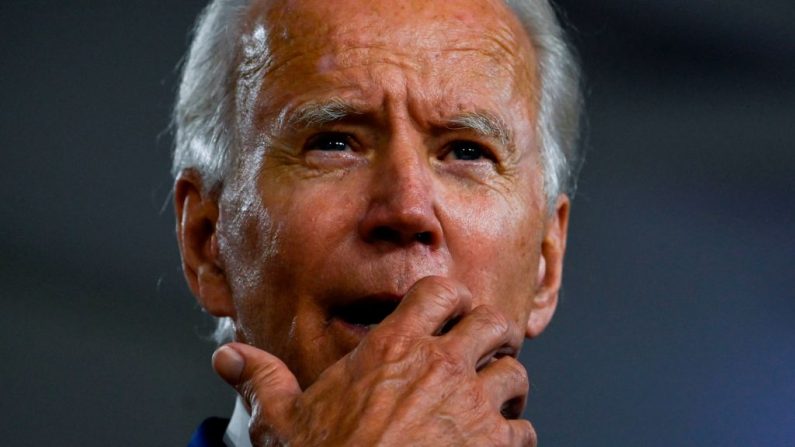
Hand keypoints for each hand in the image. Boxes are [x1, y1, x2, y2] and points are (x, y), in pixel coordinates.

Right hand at [212, 276, 535, 445]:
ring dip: (508, 388)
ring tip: (495, 403)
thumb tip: (226, 357)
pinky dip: (515, 437)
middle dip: (495, 335)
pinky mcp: (493, 444)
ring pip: (515, 374)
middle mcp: (439, 366)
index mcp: (392, 349)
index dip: (452, 298)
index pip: (439, 292)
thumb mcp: (281, 422)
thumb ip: (261, 380)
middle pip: (493, 322)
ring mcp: (470, 405)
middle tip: (488, 350)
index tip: (453, 311)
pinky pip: (523, 430)